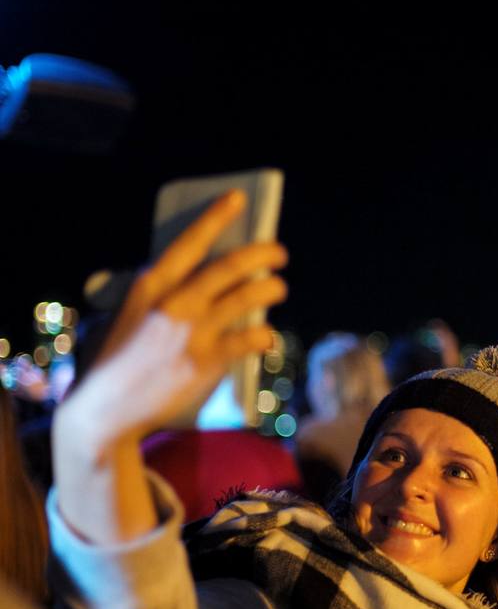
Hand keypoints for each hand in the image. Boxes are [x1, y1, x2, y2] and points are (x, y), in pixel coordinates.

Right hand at [60, 190, 288, 447]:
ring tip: (278, 289)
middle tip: (280, 253)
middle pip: (231, 266)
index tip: (238, 199)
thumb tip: (200, 282)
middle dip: (263, 254)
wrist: (106, 409)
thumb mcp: (130, 315)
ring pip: (248, 297)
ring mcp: (192, 332)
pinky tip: (269, 338)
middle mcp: (174, 303)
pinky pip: (251, 338)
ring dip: (272, 289)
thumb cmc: (118, 361)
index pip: (189, 243)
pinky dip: (266, 336)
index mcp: (151, 286)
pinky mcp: (207, 361)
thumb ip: (162, 297)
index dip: (216, 218)